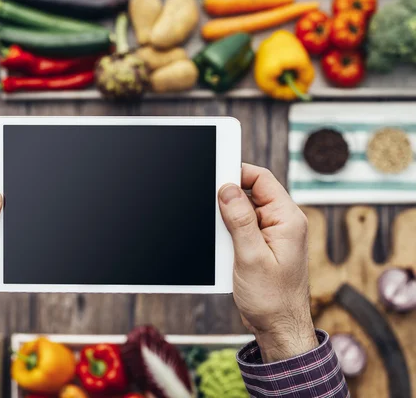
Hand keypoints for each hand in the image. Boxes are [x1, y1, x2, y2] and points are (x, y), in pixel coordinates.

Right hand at [218, 164, 317, 361]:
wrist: (279, 328)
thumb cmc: (272, 299)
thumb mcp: (251, 257)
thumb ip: (240, 220)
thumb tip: (227, 189)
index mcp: (287, 219)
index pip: (262, 179)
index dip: (237, 174)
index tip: (215, 176)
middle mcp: (283, 223)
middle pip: (251, 193)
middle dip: (229, 201)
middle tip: (214, 215)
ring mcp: (274, 235)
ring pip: (244, 212)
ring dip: (228, 222)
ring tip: (227, 245)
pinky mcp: (264, 246)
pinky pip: (243, 229)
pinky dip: (230, 236)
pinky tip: (227, 252)